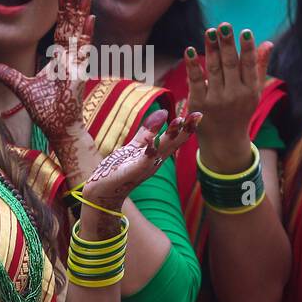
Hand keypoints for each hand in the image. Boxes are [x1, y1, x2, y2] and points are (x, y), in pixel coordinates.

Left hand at [0, 0, 95, 144]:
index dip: (62, 9)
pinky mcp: (79, 71)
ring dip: (83, 11)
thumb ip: (6, 74)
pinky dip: (86, 33)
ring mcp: (76, 62)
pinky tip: (90, 18)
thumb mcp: (21, 87)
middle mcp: (69, 56)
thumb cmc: (45, 110)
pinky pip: (84, 49)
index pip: (61, 27)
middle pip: (72, 23)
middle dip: (73, 3)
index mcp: (58, 57)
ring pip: (80, 30)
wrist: (58, 126)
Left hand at [80, 109, 200, 209]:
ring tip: (179, 121)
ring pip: (161, 150)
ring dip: (170, 136)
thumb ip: (148, 131)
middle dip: (186, 130)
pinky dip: (148, 152)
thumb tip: (164, 112)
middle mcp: (155, 162)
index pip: (175, 139)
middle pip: (173, 143)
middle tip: (198, 115)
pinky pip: (143, 161)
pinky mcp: (132, 172)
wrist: (103, 190)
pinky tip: (152, 141)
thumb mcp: (136, 147)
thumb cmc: (120, 168)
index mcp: (157, 155)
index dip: (186, 127)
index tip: (198, 113)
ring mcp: (145, 167)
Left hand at [184, 22, 272, 172]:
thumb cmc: (241, 111)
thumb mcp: (254, 91)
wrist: (224, 142)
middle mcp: (234, 96)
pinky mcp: (198, 104)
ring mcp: (216, 100)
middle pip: (230, 65)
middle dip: (227, 45)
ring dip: (210, 49)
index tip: (245, 31)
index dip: (247, 48)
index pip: (248, 66)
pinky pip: (195, 81)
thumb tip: (268, 42)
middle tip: (223, 25)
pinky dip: (192, 66)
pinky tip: (189, 50)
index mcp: (250, 91)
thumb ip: (259, 66)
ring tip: (210, 31)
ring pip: (213, 70)